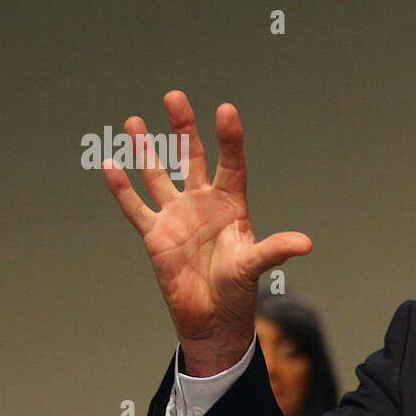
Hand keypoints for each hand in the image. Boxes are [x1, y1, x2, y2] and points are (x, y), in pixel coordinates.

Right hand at [101, 91, 310, 375]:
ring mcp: (177, 217)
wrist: (212, 319)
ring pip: (159, 175)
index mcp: (231, 206)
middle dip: (183, 128)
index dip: (228, 138)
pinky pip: (135, 207)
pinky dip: (122, 189)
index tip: (225, 109)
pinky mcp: (155, 235)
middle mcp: (203, 204)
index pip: (231, 164)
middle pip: (192, 158)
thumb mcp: (254, 267)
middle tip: (174, 96)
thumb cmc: (238, 291)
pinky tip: (110, 164)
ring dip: (146, 150)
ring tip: (135, 121)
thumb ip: (274, 250)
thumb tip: (306, 243)